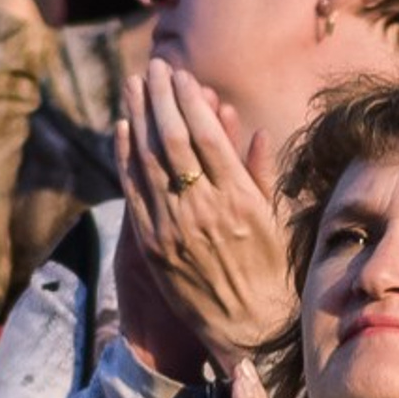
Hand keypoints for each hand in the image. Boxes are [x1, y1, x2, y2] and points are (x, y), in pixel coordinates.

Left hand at [115, 61, 292, 369]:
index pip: (207, 137)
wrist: (248, 329)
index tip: (184, 76)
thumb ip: (262, 175)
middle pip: (173, 140)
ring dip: (138, 118)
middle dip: (161, 98)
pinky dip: (125, 157)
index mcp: (239, 201)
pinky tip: (122, 130)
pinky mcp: (152, 246)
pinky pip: (133, 192)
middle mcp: (203, 211)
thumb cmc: (271, 274)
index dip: (191, 101)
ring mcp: (173, 229)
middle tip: (155, 68)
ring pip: (147, 160)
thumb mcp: (276, 222)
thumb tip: (255, 132)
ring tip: (134, 86)